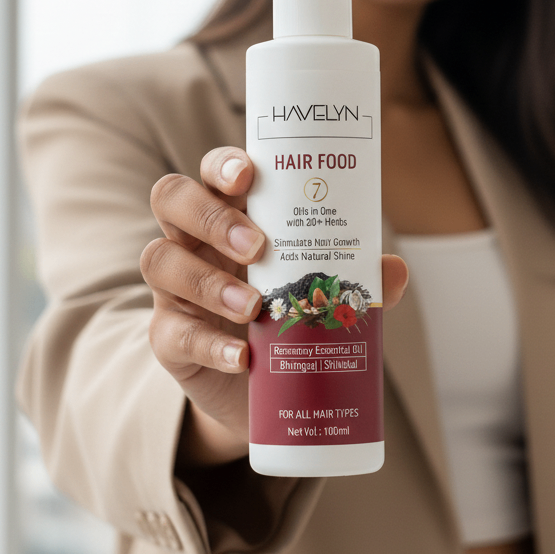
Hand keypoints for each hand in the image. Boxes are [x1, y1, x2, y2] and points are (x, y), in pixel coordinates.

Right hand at [141, 146, 408, 466]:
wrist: (272, 388)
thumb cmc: (294, 316)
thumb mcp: (325, 291)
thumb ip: (356, 277)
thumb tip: (395, 271)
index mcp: (232, 212)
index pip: (214, 171)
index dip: (224, 164)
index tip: (249, 176)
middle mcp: (194, 239)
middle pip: (172, 199)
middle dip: (211, 215)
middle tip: (256, 245)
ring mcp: (175, 287)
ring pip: (159, 260)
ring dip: (207, 280)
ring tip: (253, 306)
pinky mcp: (168, 338)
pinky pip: (170, 333)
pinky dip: (208, 345)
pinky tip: (242, 357)